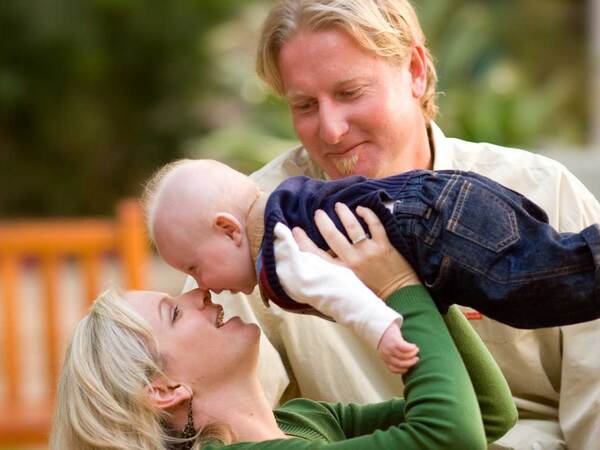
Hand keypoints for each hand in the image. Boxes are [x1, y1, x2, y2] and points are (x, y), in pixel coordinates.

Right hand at [292, 202, 419, 299]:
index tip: (296, 230)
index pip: (317, 255)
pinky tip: (360, 209)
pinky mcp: (384, 246)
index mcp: (341, 272)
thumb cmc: (374, 294)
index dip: (304, 241)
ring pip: (352, 227)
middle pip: (332, 236)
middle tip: (318, 213)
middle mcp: (352, 260)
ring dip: (343, 214)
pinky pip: (374, 225)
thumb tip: (324, 262)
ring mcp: (368, 251)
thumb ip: (336, 275)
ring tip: (338, 206)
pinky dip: (367, 214)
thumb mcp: (349, 288)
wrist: (399, 296)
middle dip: (323, 222)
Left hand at [377, 322, 418, 373]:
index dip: (402, 370)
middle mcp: (386, 354)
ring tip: (416, 350)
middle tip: (416, 359)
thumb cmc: (385, 335)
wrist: (379, 323)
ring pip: (404, 356)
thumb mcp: (386, 348)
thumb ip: (391, 355)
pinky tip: (414, 346)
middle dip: (410, 363)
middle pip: (400, 363)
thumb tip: (403, 361)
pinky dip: (412, 348)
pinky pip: (405, 348)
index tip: (409, 368)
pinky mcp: (395, 341)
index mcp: (383, 357)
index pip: (393, 369)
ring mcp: (390, 348)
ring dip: (412, 354)